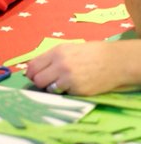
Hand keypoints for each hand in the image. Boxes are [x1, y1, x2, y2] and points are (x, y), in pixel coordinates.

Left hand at [26, 41, 140, 94]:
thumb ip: (51, 57)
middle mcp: (60, 66)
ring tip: (61, 84)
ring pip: (49, 89)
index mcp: (57, 52)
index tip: (31, 76)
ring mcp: (69, 80)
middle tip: (46, 82)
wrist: (113, 61)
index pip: (33, 66)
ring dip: (52, 88)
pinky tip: (73, 86)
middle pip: (38, 80)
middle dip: (39, 82)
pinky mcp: (77, 91)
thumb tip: (34, 68)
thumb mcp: (68, 48)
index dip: (30, 73)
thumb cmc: (90, 53)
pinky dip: (65, 92)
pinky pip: (63, 94)